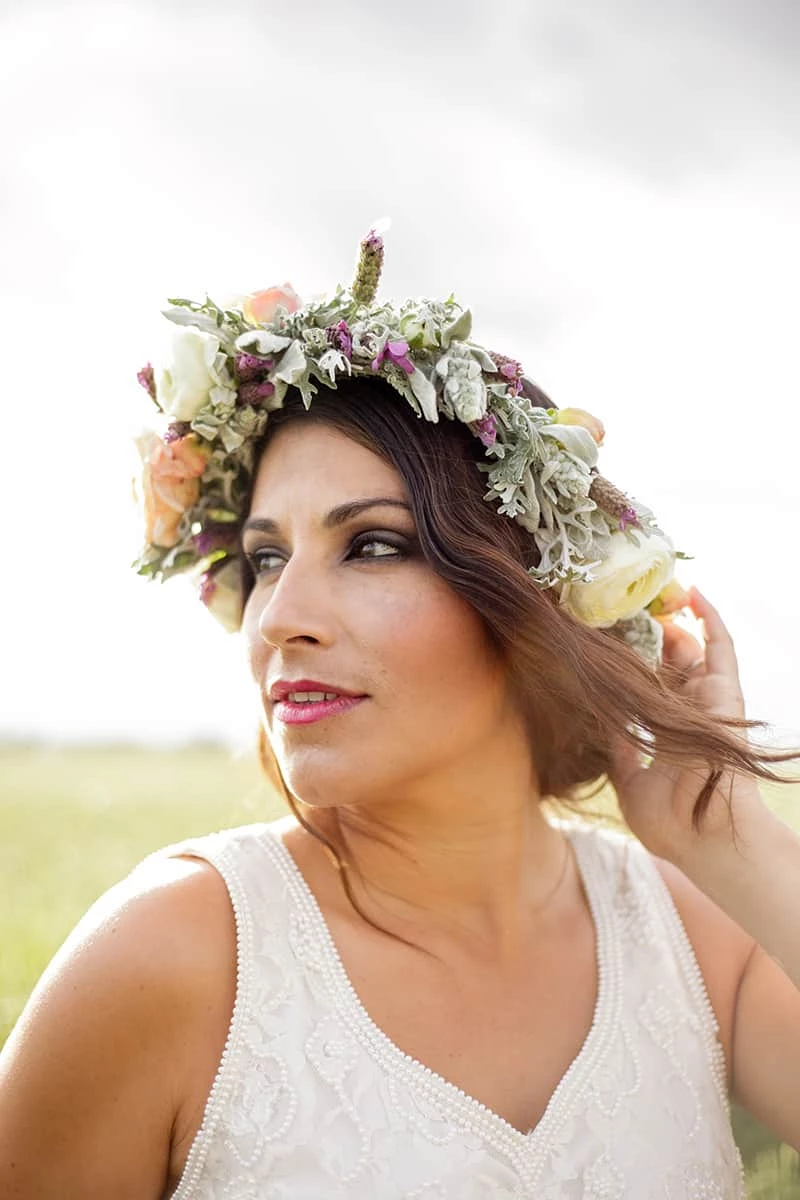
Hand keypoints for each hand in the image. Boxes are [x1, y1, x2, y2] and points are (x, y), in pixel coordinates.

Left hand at [609, 587, 768, 864]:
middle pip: (668, 660)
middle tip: (617, 605)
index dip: (632, 658)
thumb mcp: (628, 783)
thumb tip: (599, 718)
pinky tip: (692, 594)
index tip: (604, 635)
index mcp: (667, 731)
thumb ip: (618, 750)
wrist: (705, 840)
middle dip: (645, 632)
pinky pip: (721, 648)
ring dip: (670, 620)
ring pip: (691, 648)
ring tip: (646, 593)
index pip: (650, 683)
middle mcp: (689, 712)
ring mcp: (709, 702)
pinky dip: (710, 619)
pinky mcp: (726, 695)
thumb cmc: (670, 824)